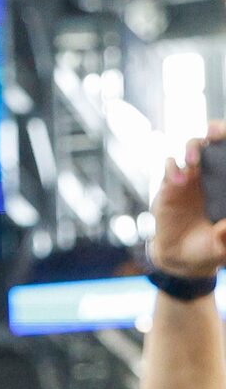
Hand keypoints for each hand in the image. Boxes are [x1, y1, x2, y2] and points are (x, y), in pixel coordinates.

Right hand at [152, 130, 225, 277]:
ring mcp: (190, 178)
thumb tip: (225, 225)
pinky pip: (170, 167)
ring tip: (192, 159)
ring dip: (193, 147)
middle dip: (215, 131)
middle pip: (212, 142)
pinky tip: (177, 180)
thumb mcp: (221, 244)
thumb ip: (224, 234)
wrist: (179, 257)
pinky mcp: (169, 185)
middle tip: (214, 132)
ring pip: (192, 148)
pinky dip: (172, 168)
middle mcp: (211, 175)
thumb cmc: (209, 248)